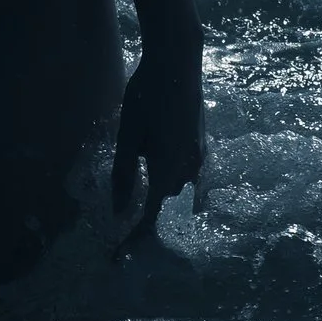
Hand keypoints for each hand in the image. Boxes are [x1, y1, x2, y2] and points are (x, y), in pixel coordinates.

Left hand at [111, 44, 204, 252]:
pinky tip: (159, 191)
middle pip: (170, 214)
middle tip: (126, 244)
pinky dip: (173, 194)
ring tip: (141, 222)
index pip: (153, 219)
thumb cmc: (147, 94)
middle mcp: (191, 170)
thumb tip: (119, 213)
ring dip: (163, 213)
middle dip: (150, 232)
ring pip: (181, 199)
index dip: (135, 242)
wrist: (178, 61)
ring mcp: (201, 159)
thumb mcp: (127, 135)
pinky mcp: (203, 149)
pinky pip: (189, 183)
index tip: (118, 259)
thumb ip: (123, 175)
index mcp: (169, 169)